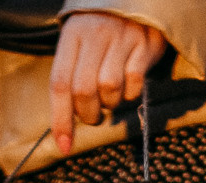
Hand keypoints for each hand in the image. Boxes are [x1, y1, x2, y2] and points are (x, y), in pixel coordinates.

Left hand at [49, 13, 167, 154]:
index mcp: (72, 36)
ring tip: (111, 97)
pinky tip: (129, 87)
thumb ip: (70, 77)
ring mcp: (122, 36)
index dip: (60, 119)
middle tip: (93, 116)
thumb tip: (62, 127)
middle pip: (84, 90)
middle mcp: (96, 34)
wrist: (135, 1)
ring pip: (109, 87)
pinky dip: (131, 93)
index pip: (59, 84)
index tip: (64, 145)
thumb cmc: (100, 32)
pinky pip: (134, 81)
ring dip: (110, 103)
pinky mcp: (146, 41)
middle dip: (88, 114)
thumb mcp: (78, 45)